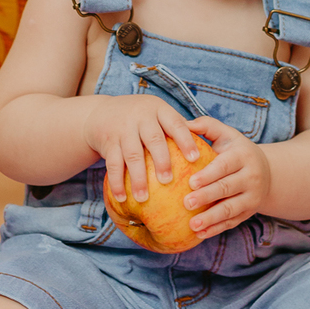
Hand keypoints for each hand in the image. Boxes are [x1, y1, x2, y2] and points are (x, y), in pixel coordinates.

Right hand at [83, 94, 201, 202]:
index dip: (185, 140)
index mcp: (158, 110)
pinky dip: (117, 183)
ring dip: (138, 178)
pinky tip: (122, 198)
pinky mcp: (108, 143)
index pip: (175, 123)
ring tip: (144, 198)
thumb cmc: (141, 118)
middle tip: (168, 181)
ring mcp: (122, 129)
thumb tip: (208, 154)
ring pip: (132, 155)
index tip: (195, 158)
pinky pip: (113, 164)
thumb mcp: (157, 113)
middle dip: (161, 161)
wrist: (101, 113)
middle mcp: (140, 117)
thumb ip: (177, 127)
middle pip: (153, 139)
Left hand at [183, 115, 271, 237]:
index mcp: (243, 156)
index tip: (191, 182)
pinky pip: (232, 223)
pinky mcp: (249, 213)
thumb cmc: (236, 150)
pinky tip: (199, 234)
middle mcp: (251, 177)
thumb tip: (181, 124)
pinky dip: (216, 229)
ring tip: (192, 225)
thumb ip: (206, 126)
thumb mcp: (227, 134)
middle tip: (187, 202)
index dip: (209, 174)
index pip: (225, 166)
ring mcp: (252, 197)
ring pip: (231, 209)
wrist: (267, 172)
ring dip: (211, 219)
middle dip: (207, 196)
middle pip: (227, 188)